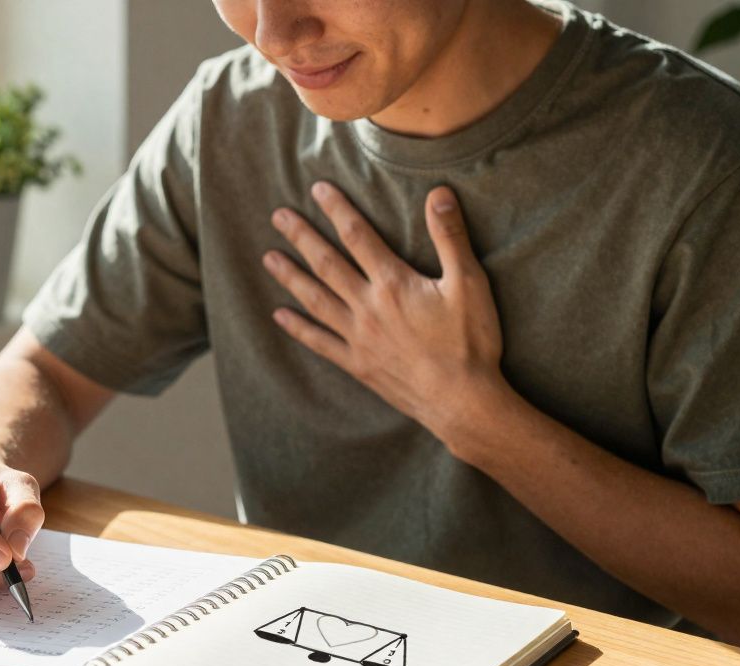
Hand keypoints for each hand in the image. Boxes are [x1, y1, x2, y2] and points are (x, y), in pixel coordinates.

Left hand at [262, 181, 507, 440]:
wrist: (462, 401)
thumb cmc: (471, 343)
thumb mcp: (469, 284)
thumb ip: (450, 237)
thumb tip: (439, 193)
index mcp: (393, 284)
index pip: (358, 236)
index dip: (337, 209)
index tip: (317, 189)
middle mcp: (367, 307)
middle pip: (327, 264)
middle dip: (302, 237)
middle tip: (278, 216)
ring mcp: (358, 337)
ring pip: (315, 299)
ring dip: (290, 277)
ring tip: (268, 258)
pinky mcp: (357, 363)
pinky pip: (320, 342)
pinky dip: (298, 328)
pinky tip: (279, 316)